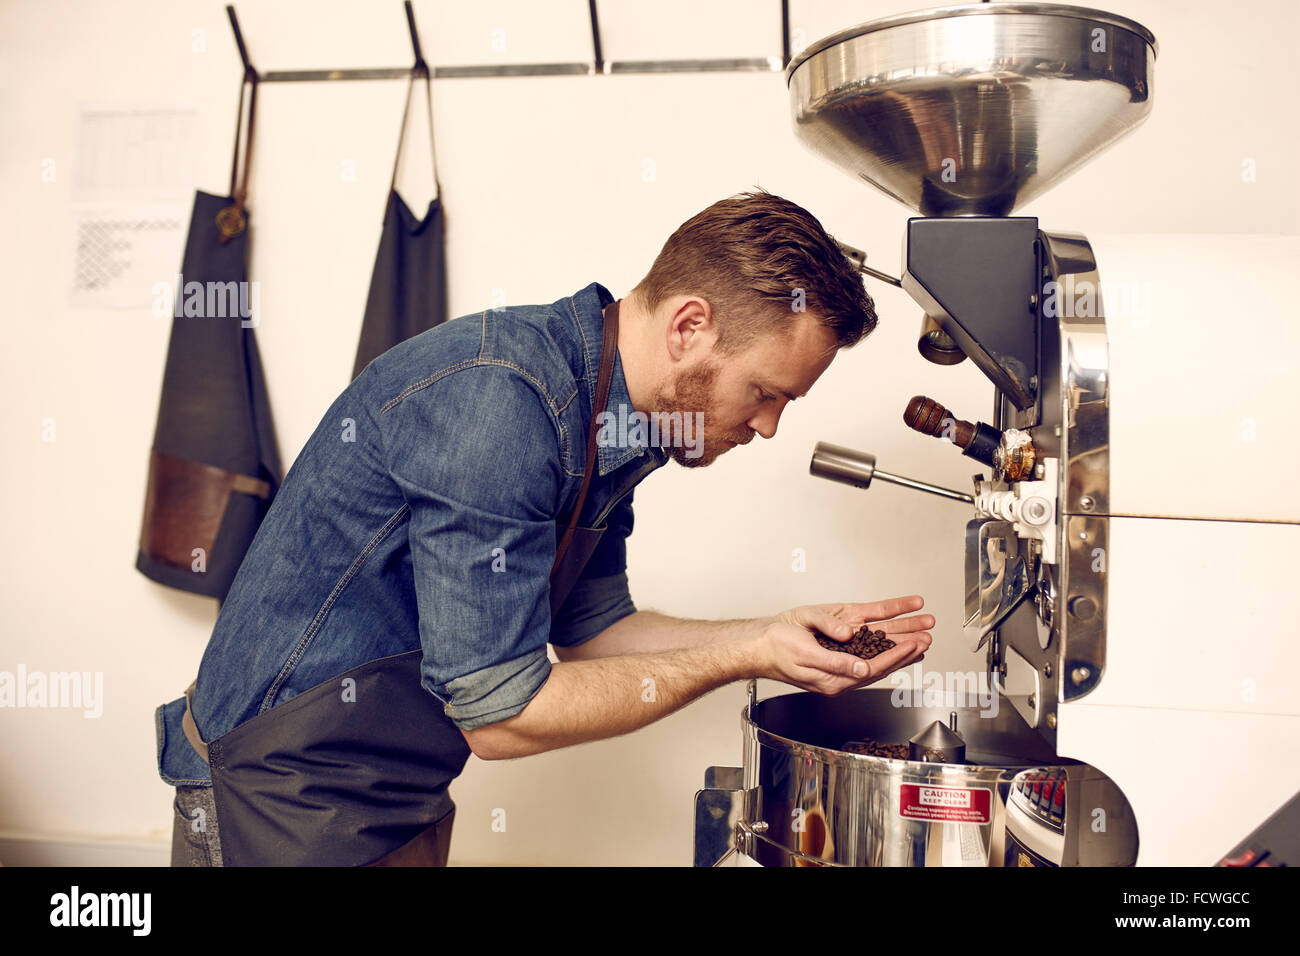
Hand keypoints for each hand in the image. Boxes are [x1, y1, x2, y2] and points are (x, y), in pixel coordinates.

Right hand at [755, 595, 933, 695]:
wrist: (759, 643)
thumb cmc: (776, 650)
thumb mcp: (805, 654)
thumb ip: (834, 663)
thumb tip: (861, 668)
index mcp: (835, 679)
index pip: (874, 669)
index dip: (896, 657)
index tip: (914, 646)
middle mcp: (843, 668)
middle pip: (882, 659)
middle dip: (906, 648)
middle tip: (927, 638)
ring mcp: (842, 654)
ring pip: (878, 646)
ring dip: (901, 637)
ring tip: (923, 629)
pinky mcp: (838, 641)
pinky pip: (866, 635)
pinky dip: (885, 629)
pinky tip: (898, 625)